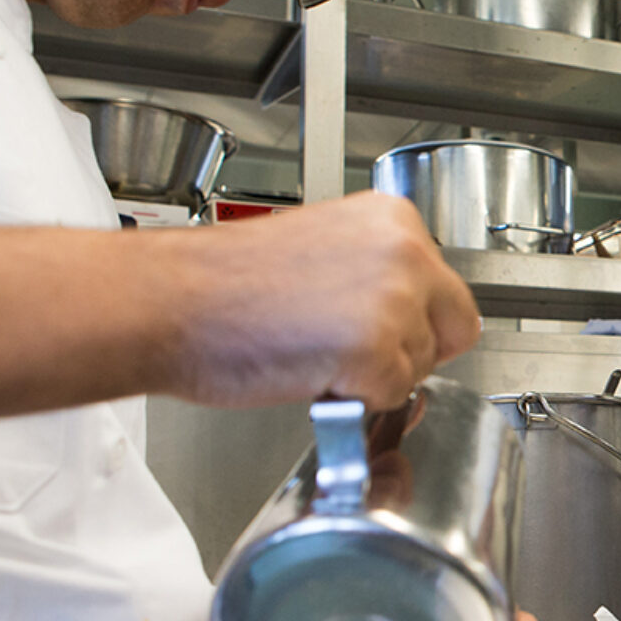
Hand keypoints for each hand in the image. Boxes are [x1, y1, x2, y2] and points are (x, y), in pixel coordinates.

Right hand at [163, 192, 479, 410]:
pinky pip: (390, 399)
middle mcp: (405, 252)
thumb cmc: (222, 282)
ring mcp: (394, 300)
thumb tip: (408, 312)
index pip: (448, 291)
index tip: (374, 327)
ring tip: (315, 353)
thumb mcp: (322, 249)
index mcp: (393, 219)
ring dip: (376, 376)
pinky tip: (311, 372)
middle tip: (344, 349)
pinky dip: (355, 401)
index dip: (414, 323)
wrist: (167, 300)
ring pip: (422, 368)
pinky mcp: (374, 349)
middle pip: (454, 330)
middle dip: (409, 352)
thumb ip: (376, 273)